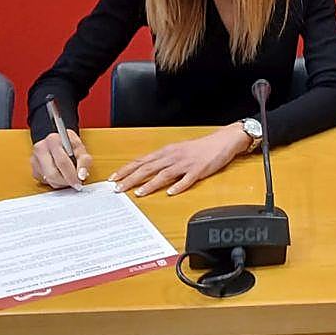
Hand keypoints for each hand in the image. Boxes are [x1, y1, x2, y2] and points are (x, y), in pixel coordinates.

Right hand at [31, 130, 90, 189]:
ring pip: (49, 180)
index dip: (71, 174)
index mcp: (53, 140)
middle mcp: (41, 148)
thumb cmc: (69, 144)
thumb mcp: (80, 147)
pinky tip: (61, 174)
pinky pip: (46, 182)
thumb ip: (84, 160)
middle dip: (66, 181)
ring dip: (62, 183)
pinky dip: (55, 182)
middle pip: (53, 174)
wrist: (58, 142)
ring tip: (69, 176)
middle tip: (76, 182)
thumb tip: (82, 175)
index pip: (62, 162)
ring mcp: (34, 160)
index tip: (79, 180)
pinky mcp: (34, 170)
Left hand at [110, 125, 249, 196]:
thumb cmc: (199, 148)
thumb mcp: (177, 151)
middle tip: (118, 188)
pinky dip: (179, 186)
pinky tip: (171, 192)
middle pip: (148, 168)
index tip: (113, 178)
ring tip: (139, 193)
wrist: (222, 141)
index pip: (141, 161)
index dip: (126, 170)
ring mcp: (185, 163)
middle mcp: (173, 156)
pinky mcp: (199, 170)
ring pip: (164, 174)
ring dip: (150, 184)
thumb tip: (144, 171)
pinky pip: (187, 179)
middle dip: (131, 178)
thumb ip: (161, 161)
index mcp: (166, 152)